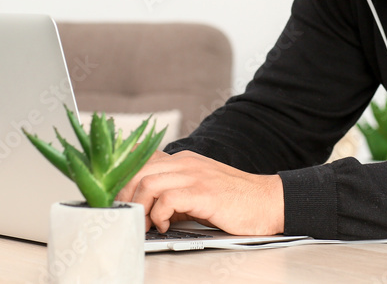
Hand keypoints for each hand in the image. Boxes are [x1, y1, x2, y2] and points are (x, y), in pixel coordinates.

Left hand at [118, 150, 283, 235]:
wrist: (267, 202)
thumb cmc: (235, 201)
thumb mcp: (199, 190)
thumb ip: (175, 192)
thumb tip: (145, 207)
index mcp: (184, 160)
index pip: (142, 161)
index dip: (124, 181)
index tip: (119, 202)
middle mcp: (187, 163)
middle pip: (138, 170)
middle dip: (125, 196)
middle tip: (129, 216)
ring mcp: (195, 176)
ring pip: (148, 182)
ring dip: (140, 207)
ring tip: (146, 223)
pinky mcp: (204, 192)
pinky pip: (167, 199)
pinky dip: (158, 215)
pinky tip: (165, 226)